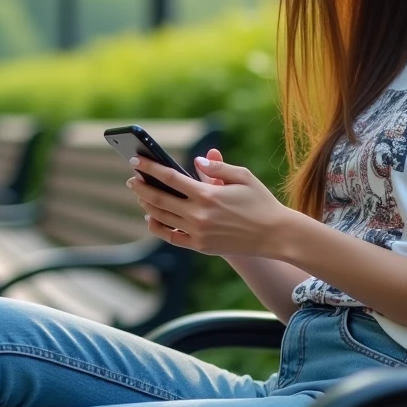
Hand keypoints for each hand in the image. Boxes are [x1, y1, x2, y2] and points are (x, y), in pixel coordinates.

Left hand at [125, 152, 297, 257]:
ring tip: (140, 195)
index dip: (150, 168)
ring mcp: (198, 233)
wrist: (274, 235)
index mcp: (207, 194)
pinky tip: (151, 218)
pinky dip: (157, 227)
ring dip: (147, 205)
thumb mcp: (242, 176)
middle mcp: (198, 215)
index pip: (170, 178)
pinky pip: (171, 237)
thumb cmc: (260, 201)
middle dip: (141, 187)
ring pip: (162, 217)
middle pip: (159, 198)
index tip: (136, 160)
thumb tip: (195, 161)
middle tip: (132, 179)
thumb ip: (217, 167)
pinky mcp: (200, 246)